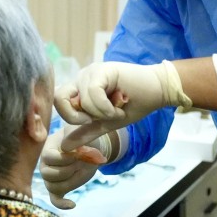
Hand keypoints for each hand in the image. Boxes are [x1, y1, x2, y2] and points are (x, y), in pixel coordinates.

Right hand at [39, 125, 110, 209]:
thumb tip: (66, 148)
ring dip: (70, 182)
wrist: (89, 147)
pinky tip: (73, 204)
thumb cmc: (82, 137)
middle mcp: (45, 165)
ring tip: (82, 171)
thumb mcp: (79, 131)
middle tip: (81, 162)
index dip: (64, 158)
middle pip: (47, 175)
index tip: (78, 153)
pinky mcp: (61, 188)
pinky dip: (62, 204)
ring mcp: (51, 178)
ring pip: (52, 187)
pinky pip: (55, 199)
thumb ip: (73, 135)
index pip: (48, 157)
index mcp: (47, 149)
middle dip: (67, 170)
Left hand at [54, 60, 190, 128]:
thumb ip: (85, 133)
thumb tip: (64, 147)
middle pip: (60, 99)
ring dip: (101, 113)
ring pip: (81, 101)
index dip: (72, 117)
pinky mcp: (103, 69)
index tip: (93, 121)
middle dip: (79, 116)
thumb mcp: (106, 124)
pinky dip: (106, 107)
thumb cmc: (133, 105)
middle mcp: (81, 78)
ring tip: (117, 109)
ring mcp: (91, 72)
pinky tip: (119, 106)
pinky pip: (93, 94)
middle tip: (100, 117)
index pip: (58, 103)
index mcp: (79, 88)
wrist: (158, 92)